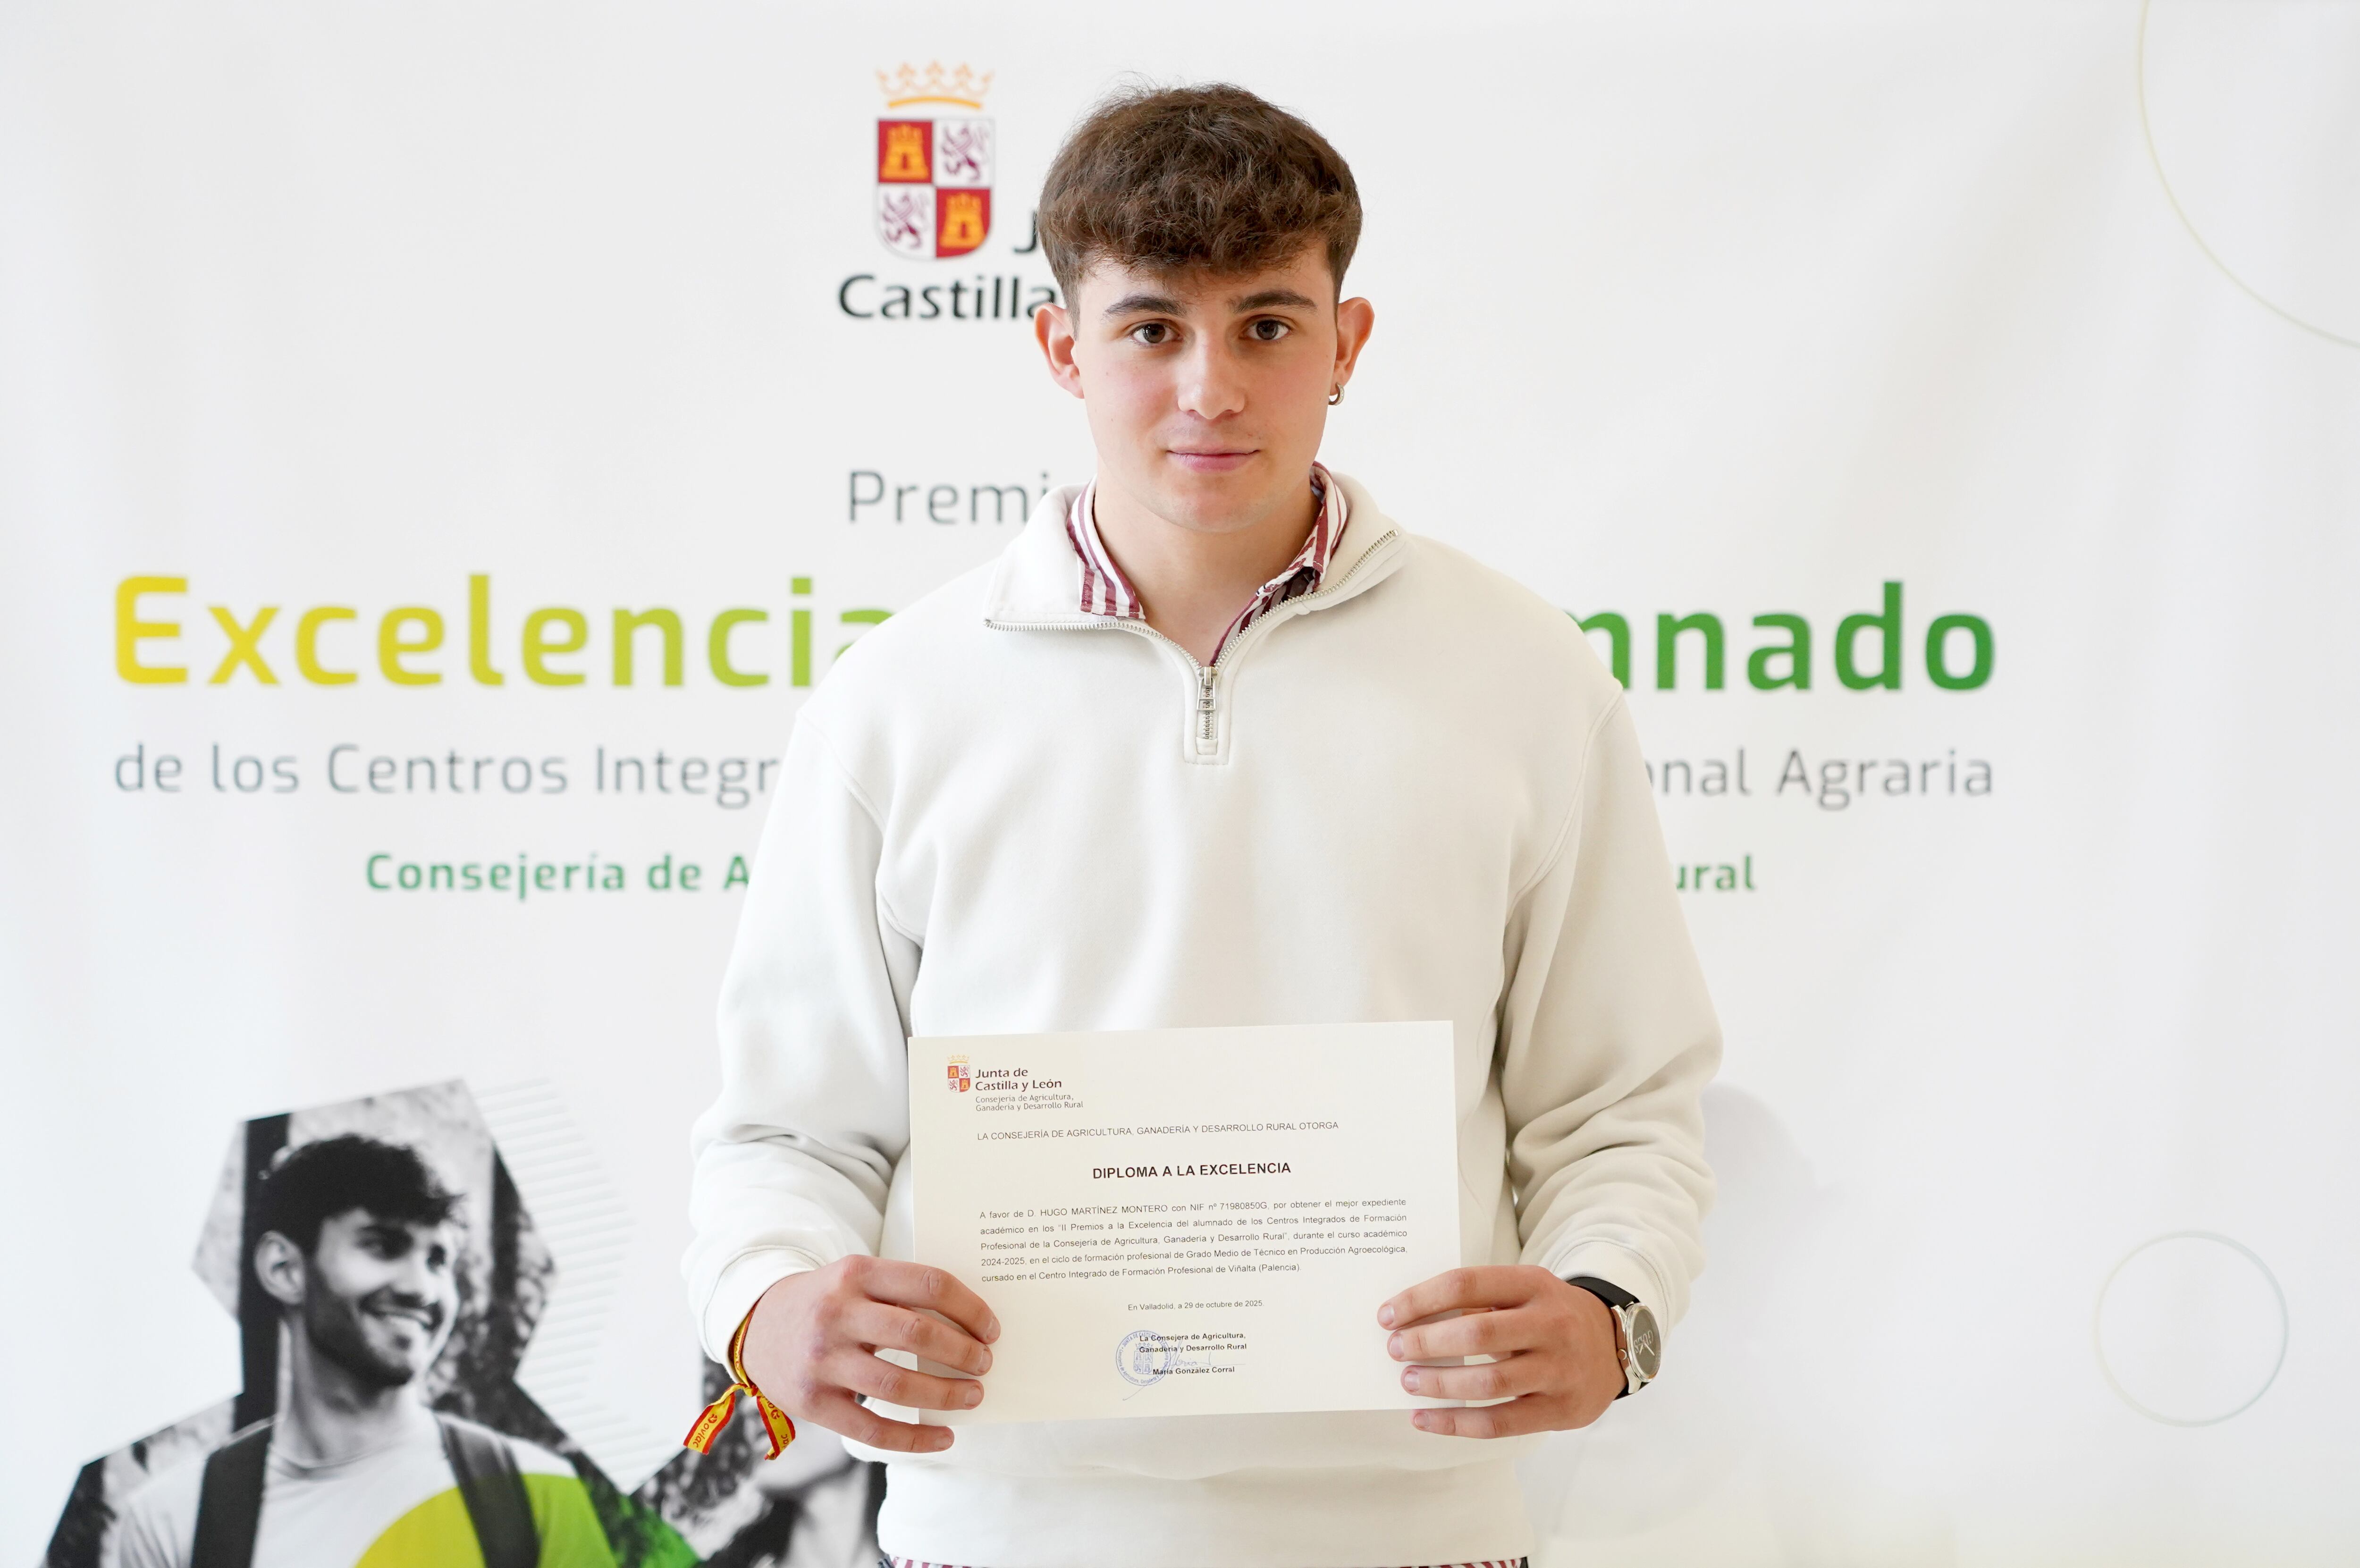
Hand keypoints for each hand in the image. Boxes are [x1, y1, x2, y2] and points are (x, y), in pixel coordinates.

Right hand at [739, 1257, 999, 1453]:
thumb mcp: (855, 1278)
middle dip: (962, 1352)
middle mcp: (837, 1314)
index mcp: (855, 1274)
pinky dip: (914, 1438)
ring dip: (945, 1394)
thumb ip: (900, 1291)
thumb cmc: (825, 1302)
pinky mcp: (812, 1402)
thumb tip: (969, 1323)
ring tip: (972, 1396)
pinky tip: (943, 1437)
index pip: (927, 1284)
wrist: (756, 1326)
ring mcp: (822, 1360)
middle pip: (916, 1334)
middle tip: (985, 1363)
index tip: (991, 1328)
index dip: (969, 1308)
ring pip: (896, 1385)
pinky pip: (871, 1429)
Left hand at [1379, 1265, 1624, 1437]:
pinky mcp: (1561, 1409)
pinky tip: (1426, 1418)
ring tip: (1408, 1382)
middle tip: (1395, 1349)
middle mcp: (1550, 1324)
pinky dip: (1456, 1423)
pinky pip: (1500, 1422)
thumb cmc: (1552, 1314)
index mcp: (1533, 1284)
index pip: (1466, 1284)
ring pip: (1488, 1382)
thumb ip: (1480, 1299)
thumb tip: (1412, 1318)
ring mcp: (1559, 1369)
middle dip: (1426, 1342)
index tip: (1388, 1315)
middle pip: (1476, 1333)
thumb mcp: (1525, 1290)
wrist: (1616, 1344)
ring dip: (1439, 1384)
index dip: (1420, 1299)